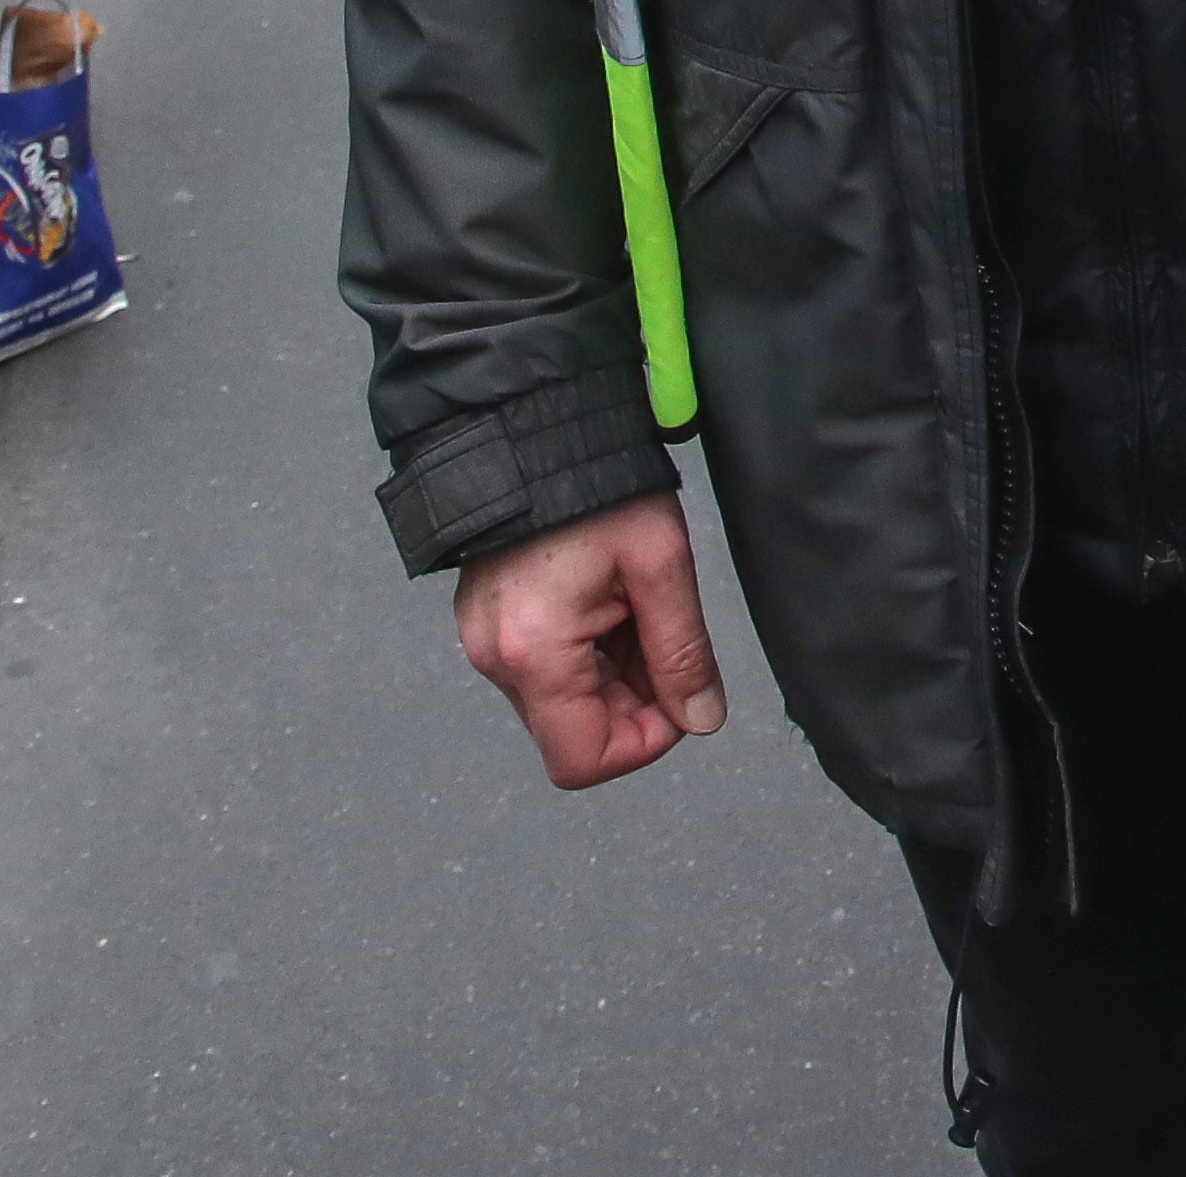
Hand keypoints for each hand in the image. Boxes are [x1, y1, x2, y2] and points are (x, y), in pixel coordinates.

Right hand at [455, 493, 726, 788]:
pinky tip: (606, 599)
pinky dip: (585, 652)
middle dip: (634, 699)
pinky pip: (544, 666)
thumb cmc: (595, 486)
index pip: (583, 761)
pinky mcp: (486, 622)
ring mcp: (484, 642)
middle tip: (663, 631)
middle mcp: (495, 659)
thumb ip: (683, 653)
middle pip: (575, 730)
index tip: (678, 694)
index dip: (644, 743)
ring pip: (563, 700)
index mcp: (534, 652)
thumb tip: (701, 719)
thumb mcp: (662, 565)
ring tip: (632, 604)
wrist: (532, 426)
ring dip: (612, 674)